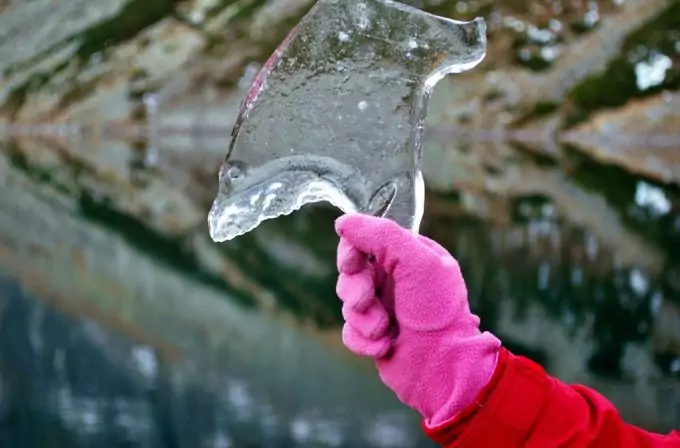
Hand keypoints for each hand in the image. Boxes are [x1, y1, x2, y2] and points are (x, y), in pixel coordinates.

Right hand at [335, 214, 500, 425]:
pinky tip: (384, 346)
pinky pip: (349, 331)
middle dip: (355, 289)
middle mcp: (395, 279)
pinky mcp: (375, 334)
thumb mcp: (417, 262)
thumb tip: (344, 221)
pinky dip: (363, 340)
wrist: (443, 366)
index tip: (352, 264)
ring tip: (384, 329)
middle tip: (366, 300)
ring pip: (348, 303)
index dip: (352, 252)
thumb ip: (381, 235)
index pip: (366, 240)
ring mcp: (384, 307)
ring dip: (363, 318)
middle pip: (350, 271)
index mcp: (409, 256)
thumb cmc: (437, 311)